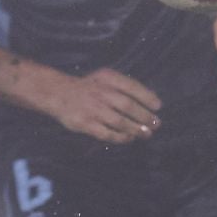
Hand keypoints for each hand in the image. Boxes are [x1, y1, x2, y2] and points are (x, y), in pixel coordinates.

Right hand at [39, 68, 160, 143]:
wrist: (58, 93)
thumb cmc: (89, 87)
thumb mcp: (105, 78)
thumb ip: (124, 86)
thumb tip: (150, 99)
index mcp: (107, 78)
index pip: (131, 86)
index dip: (147, 97)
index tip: (158, 106)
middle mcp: (100, 92)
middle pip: (127, 106)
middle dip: (144, 116)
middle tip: (156, 124)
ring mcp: (92, 109)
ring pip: (119, 122)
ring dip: (135, 129)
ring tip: (146, 134)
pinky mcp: (85, 124)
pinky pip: (107, 134)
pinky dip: (120, 138)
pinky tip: (129, 138)